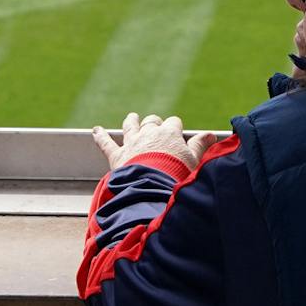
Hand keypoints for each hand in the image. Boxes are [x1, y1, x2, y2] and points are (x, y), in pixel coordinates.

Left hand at [91, 112, 218, 175]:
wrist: (153, 187)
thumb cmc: (177, 176)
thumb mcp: (194, 161)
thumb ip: (200, 146)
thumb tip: (210, 135)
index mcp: (169, 133)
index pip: (173, 123)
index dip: (175, 128)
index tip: (177, 135)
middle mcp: (149, 133)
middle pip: (152, 121)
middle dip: (154, 123)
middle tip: (155, 127)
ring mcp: (132, 143)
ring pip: (130, 126)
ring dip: (131, 121)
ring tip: (132, 117)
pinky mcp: (117, 155)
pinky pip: (106, 142)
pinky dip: (100, 136)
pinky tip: (95, 130)